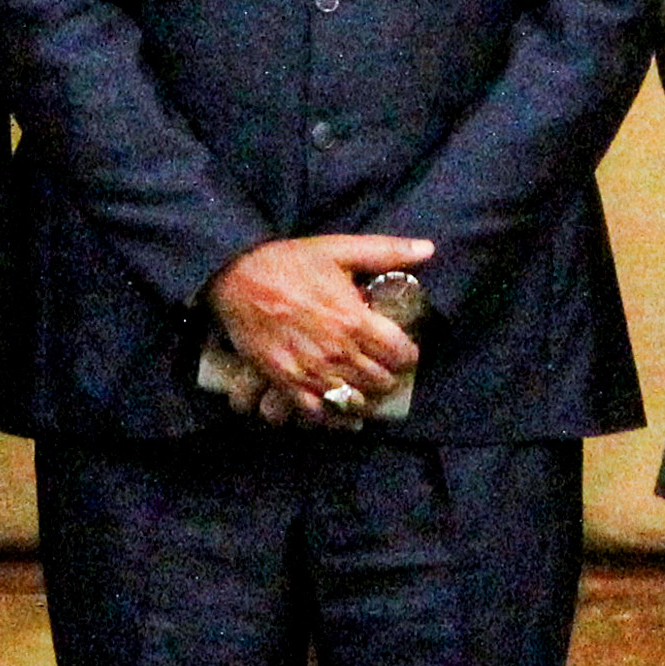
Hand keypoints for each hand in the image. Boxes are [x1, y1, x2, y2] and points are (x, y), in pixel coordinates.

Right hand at [208, 235, 433, 413]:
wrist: (236, 278)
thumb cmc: (288, 262)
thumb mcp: (338, 249)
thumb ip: (385, 251)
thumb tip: (428, 249)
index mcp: (354, 320)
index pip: (401, 354)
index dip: (407, 354)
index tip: (402, 350)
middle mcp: (338, 352)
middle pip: (381, 382)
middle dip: (388, 376)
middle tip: (383, 367)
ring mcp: (312, 372)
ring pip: (355, 402)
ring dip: (364, 396)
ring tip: (362, 386)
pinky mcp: (287, 384)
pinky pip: (319, 414)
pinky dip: (332, 416)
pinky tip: (337, 407)